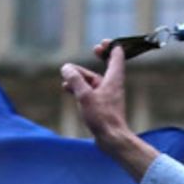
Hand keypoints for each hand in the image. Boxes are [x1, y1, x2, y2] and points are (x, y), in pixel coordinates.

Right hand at [60, 44, 159, 180]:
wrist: (112, 139)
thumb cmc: (102, 118)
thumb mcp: (84, 96)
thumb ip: (75, 80)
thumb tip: (66, 68)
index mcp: (113, 79)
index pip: (117, 56)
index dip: (111, 46)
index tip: (102, 43)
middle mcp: (113, 85)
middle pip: (106, 66)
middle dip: (97, 58)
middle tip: (94, 50)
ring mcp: (108, 95)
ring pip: (94, 80)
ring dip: (81, 76)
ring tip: (66, 77)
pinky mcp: (102, 106)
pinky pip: (90, 91)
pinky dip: (80, 88)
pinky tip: (67, 89)